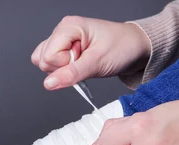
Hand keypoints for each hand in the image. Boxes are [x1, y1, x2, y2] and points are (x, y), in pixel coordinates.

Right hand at [31, 16, 150, 89]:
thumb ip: (71, 74)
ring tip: (84, 62)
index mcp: (68, 27)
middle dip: (63, 69)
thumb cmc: (122, 47)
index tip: (84, 60)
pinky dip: (64, 71)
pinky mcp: (64, 49)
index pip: (48, 57)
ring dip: (63, 70)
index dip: (65, 66)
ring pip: (44, 63)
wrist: (135, 47)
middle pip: (43, 61)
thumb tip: (48, 84)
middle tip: (86, 61)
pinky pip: (51, 65)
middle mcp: (61, 31)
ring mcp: (62, 40)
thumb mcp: (97, 62)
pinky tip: (79, 65)